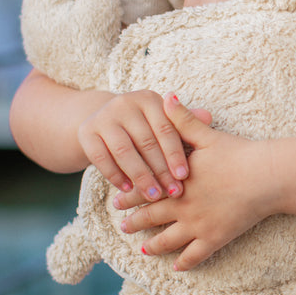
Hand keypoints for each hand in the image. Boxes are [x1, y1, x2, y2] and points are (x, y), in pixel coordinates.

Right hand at [78, 89, 211, 202]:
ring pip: (124, 152)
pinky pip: (102, 158)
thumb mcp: (163, 121)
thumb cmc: (145, 125)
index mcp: (148, 99)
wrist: (104, 120)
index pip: (165, 129)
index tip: (184, 177)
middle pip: (146, 142)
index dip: (175, 154)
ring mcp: (103, 117)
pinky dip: (116, 176)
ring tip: (154, 195)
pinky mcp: (86, 132)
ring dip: (141, 176)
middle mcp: (124, 103)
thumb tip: (208, 118)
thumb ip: (184, 123)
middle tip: (172, 192)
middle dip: (161, 170)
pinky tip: (128, 190)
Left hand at [116, 94, 276, 271]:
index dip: (129, 195)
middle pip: (151, 217)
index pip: (146, 189)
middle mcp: (183, 206)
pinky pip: (195, 256)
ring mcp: (198, 225)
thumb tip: (166, 97)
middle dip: (135, 222)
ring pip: (168, 241)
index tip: (116, 201)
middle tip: (123, 226)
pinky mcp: (216, 238)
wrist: (265, 177)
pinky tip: (176, 268)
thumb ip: (183, 119)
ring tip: (144, 250)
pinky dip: (184, 263)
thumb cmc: (238, 154)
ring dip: (153, 246)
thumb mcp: (207, 134)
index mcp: (178, 181)